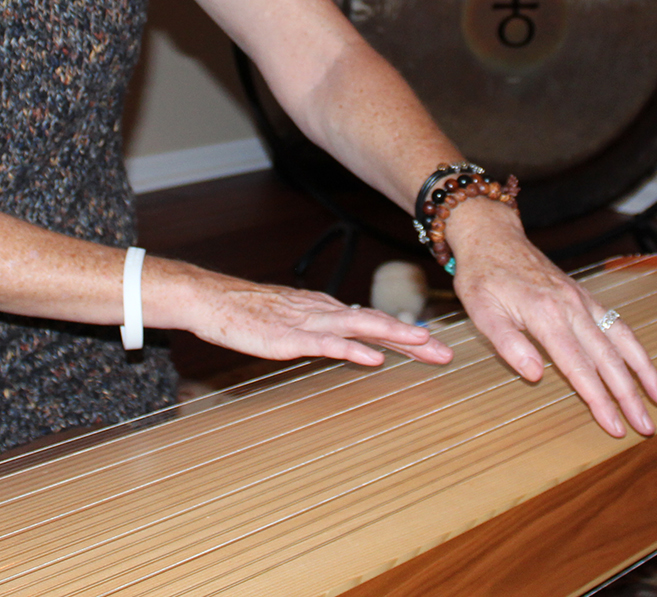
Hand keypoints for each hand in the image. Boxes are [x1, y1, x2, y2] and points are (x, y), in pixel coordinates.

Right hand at [148, 261, 454, 368]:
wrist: (211, 300)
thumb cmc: (248, 314)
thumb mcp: (292, 321)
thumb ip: (324, 330)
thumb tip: (356, 342)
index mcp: (326, 309)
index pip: (374, 322)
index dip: (406, 334)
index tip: (435, 346)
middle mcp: (324, 311)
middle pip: (376, 324)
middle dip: (413, 339)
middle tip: (445, 352)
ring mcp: (307, 322)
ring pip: (359, 328)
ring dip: (393, 336)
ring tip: (422, 344)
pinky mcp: (289, 337)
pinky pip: (326, 344)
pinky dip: (352, 350)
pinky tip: (371, 357)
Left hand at [444, 202, 656, 436]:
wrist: (493, 236)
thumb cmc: (482, 275)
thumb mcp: (481, 310)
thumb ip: (508, 344)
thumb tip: (535, 376)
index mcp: (546, 314)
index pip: (579, 367)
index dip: (599, 400)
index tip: (615, 427)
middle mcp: (572, 306)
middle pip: (608, 359)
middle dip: (630, 396)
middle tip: (646, 427)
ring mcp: (582, 300)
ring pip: (621, 339)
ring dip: (644, 371)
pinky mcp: (584, 296)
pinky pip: (617, 323)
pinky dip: (635, 347)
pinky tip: (645, 366)